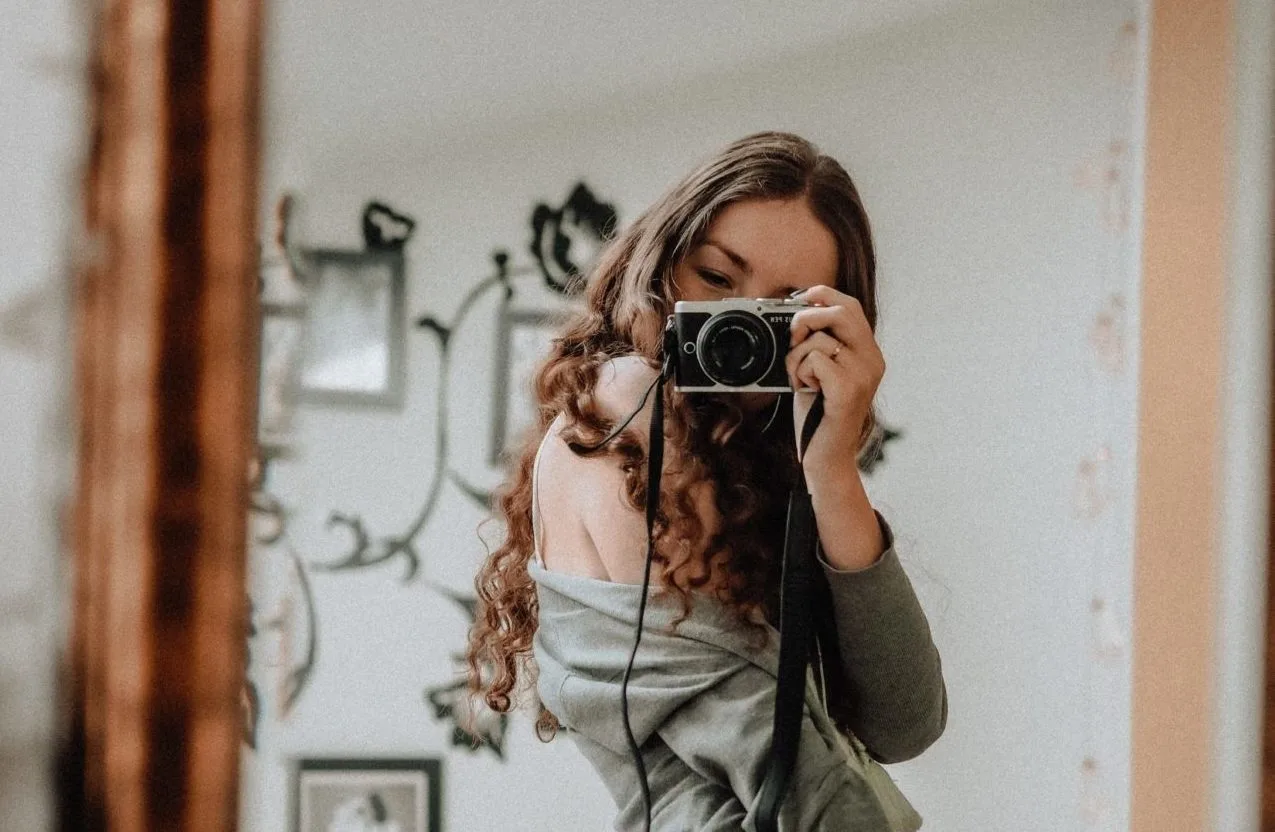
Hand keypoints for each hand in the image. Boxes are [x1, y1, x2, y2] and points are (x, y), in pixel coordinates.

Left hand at [784, 284, 884, 488]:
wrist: (826, 456)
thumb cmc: (819, 415)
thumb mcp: (822, 372)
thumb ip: (820, 344)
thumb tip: (798, 313)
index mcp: (869, 353)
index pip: (851, 306)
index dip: (822, 295)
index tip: (799, 298)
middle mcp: (873, 361)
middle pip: (841, 312)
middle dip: (806, 317)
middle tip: (793, 338)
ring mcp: (863, 375)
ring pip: (821, 339)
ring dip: (797, 357)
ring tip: (801, 379)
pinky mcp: (848, 390)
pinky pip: (815, 360)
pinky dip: (799, 373)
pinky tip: (805, 390)